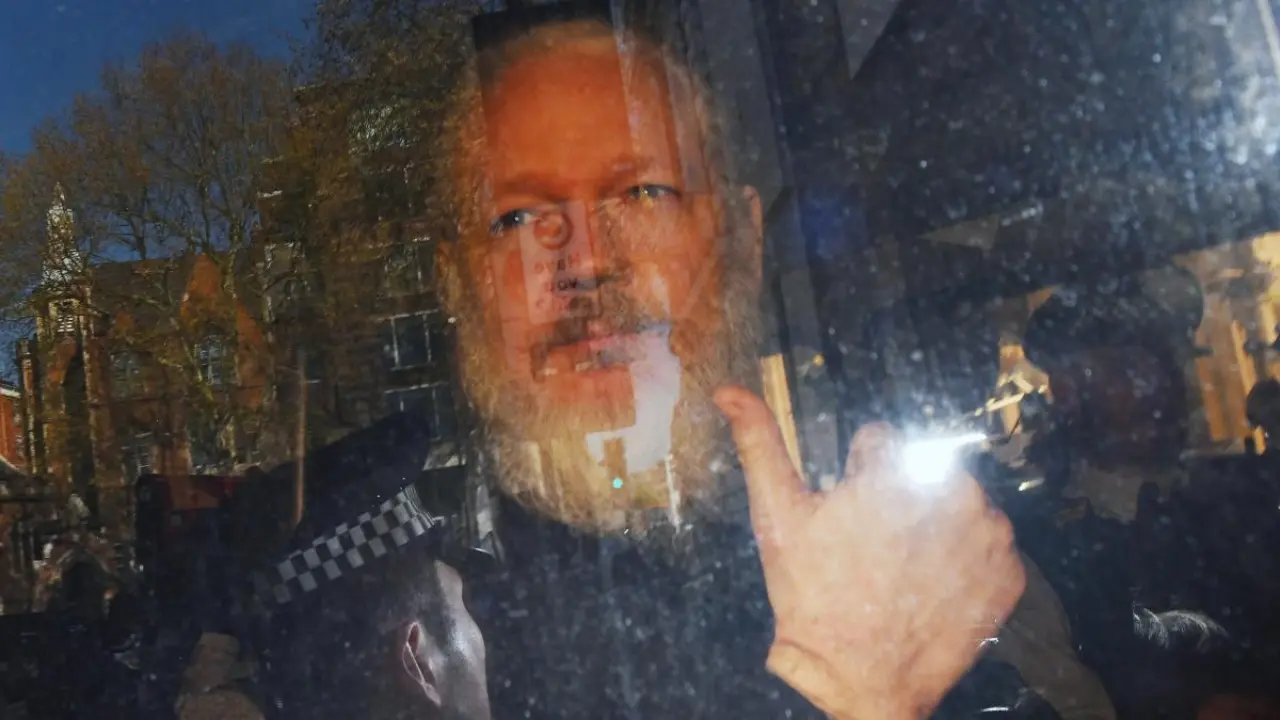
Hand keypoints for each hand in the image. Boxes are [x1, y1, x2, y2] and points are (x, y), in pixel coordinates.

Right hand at [715, 386, 1025, 719]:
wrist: (861, 680)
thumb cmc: (812, 596)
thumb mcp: (777, 518)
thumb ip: (760, 444)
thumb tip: (729, 389)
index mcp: (895, 468)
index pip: (878, 443)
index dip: (855, 478)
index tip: (846, 518)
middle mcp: (954, 489)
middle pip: (922, 468)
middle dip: (898, 495)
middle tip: (872, 547)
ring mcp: (989, 533)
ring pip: (957, 501)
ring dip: (934, 522)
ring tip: (903, 568)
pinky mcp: (1010, 571)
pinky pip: (987, 543)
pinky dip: (965, 559)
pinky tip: (934, 585)